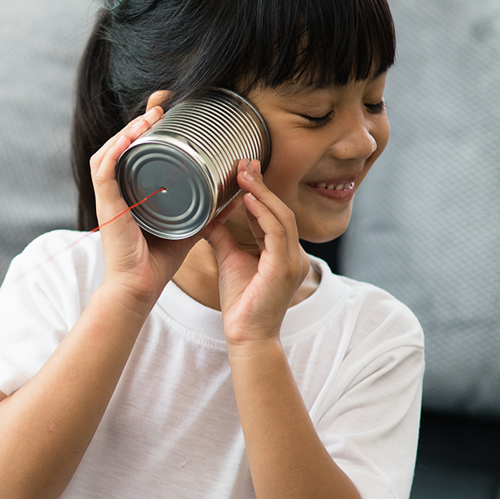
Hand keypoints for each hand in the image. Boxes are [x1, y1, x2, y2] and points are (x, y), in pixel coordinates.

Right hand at [89, 106, 203, 310]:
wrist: (140, 289)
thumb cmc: (158, 263)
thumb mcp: (189, 229)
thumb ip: (208, 213)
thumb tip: (234, 197)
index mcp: (130, 195)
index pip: (129, 155)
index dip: (142, 133)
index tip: (163, 116)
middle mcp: (116, 194)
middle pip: (117, 148)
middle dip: (136, 125)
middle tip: (159, 109)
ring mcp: (109, 200)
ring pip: (108, 153)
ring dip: (127, 131)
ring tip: (149, 118)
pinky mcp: (106, 208)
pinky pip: (104, 172)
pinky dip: (115, 151)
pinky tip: (130, 137)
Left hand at [205, 160, 309, 343]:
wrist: (246, 336)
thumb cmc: (241, 303)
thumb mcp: (229, 259)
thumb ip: (222, 235)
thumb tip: (207, 214)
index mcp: (282, 251)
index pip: (273, 213)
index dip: (260, 190)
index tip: (244, 168)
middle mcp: (292, 253)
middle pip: (281, 209)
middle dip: (262, 185)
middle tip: (244, 162)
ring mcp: (291, 261)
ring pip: (281, 217)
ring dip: (262, 194)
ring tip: (244, 174)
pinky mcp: (283, 270)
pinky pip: (277, 234)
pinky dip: (264, 215)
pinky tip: (249, 200)